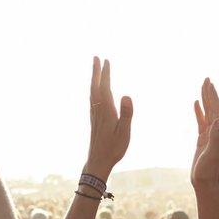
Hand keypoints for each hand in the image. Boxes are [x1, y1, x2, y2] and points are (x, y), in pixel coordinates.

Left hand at [86, 57, 133, 177]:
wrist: (98, 161)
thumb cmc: (113, 148)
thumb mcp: (124, 132)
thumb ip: (126, 114)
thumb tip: (126, 95)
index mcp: (106, 111)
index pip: (105, 87)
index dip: (105, 74)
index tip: (106, 60)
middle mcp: (98, 110)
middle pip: (95, 87)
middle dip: (96, 71)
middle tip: (96, 57)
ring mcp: (94, 115)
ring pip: (92, 93)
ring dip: (94, 79)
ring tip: (95, 69)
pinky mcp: (94, 120)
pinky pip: (92, 99)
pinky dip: (93, 89)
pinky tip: (95, 90)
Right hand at [191, 78, 218, 187]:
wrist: (205, 182)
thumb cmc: (209, 171)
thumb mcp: (212, 154)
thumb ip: (215, 138)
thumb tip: (218, 121)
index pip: (218, 110)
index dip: (214, 97)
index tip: (210, 84)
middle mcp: (217, 131)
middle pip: (214, 108)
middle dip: (210, 93)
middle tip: (206, 79)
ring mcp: (210, 134)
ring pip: (207, 112)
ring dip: (205, 99)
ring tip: (202, 86)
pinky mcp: (203, 139)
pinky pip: (201, 121)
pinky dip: (199, 111)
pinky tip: (196, 103)